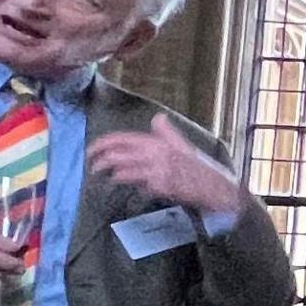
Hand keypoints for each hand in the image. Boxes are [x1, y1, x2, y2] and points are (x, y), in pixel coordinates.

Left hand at [86, 113, 248, 219]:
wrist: (215, 188)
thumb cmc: (199, 168)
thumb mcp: (184, 145)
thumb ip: (167, 132)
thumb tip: (158, 117)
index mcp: (159, 142)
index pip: (123, 139)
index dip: (103, 143)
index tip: (92, 149)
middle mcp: (156, 153)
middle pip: (117, 154)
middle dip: (99, 160)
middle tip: (91, 166)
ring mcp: (157, 170)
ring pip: (123, 171)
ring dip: (109, 175)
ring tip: (102, 178)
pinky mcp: (160, 186)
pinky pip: (138, 186)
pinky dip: (133, 186)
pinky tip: (131, 187)